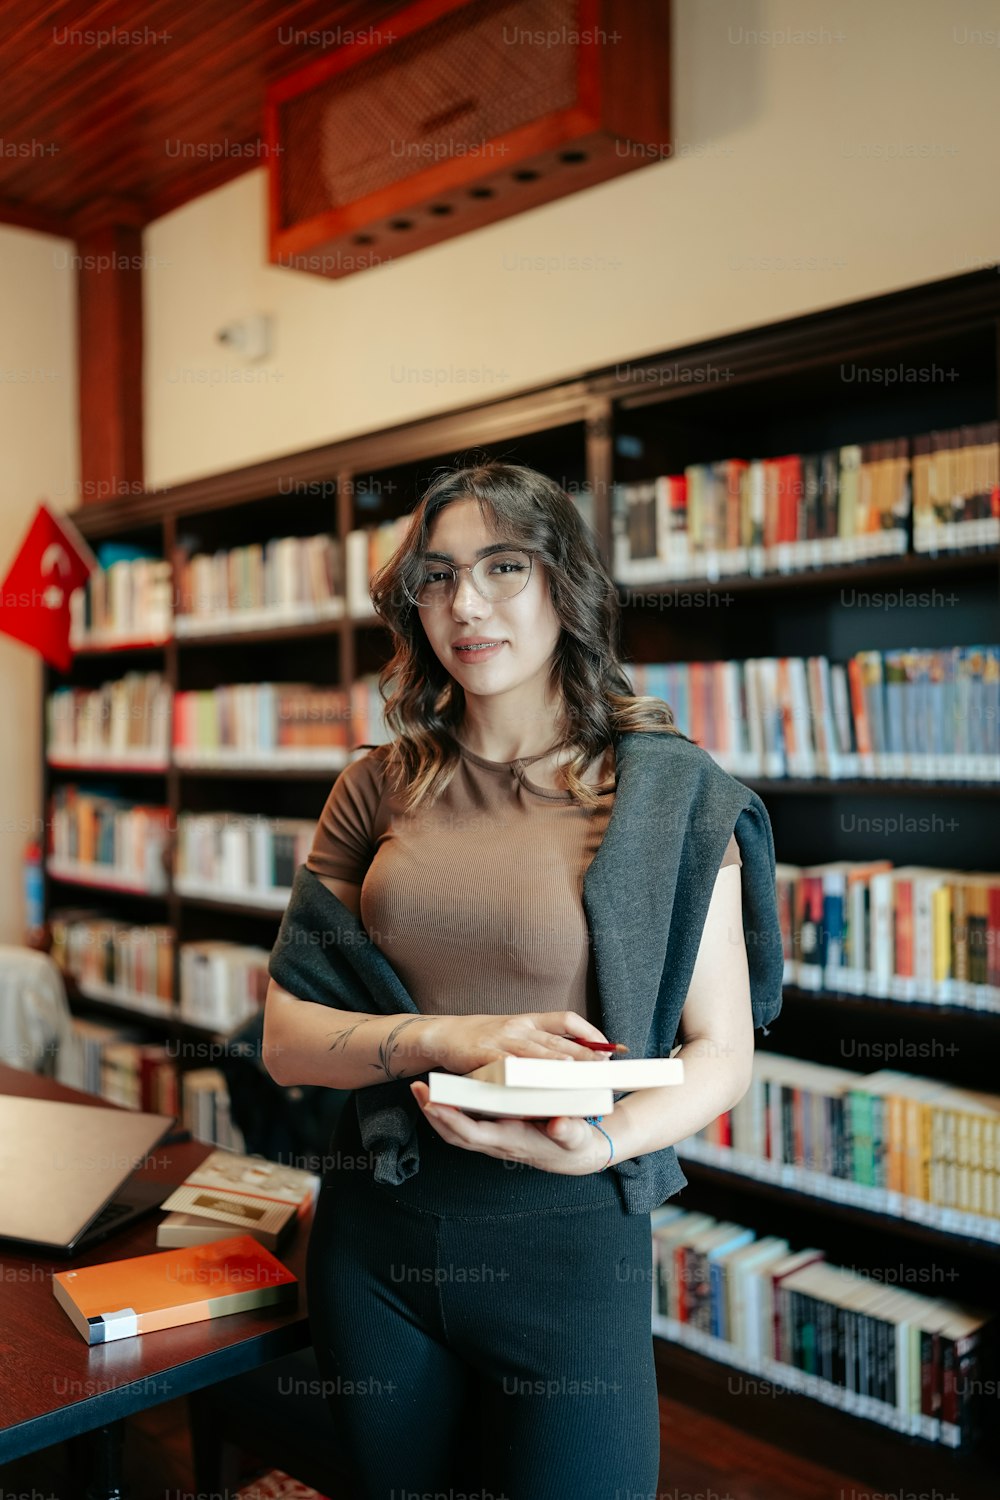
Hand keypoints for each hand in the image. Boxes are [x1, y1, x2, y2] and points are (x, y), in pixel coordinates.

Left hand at [408, 1080, 612, 1174]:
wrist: (578, 1154)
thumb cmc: (575, 1144)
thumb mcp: (576, 1137)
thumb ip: (567, 1131)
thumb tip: (558, 1124)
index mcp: (511, 1141)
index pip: (473, 1134)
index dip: (451, 1120)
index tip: (434, 1103)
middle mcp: (496, 1142)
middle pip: (454, 1134)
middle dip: (433, 1113)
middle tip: (417, 1088)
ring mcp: (493, 1138)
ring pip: (455, 1129)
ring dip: (436, 1111)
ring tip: (422, 1088)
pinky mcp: (495, 1131)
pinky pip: (465, 1123)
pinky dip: (450, 1110)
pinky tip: (445, 1092)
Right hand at [425, 1009, 614, 1075]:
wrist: (443, 1033)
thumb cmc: (482, 1037)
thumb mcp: (514, 1032)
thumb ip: (540, 1042)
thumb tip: (573, 1057)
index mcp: (529, 1020)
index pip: (566, 1019)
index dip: (590, 1032)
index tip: (612, 1047)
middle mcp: (519, 1027)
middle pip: (557, 1039)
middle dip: (583, 1053)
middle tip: (605, 1067)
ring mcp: (501, 1039)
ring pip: (534, 1052)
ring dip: (556, 1062)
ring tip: (576, 1073)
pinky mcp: (483, 1054)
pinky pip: (505, 1066)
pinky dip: (519, 1075)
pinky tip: (531, 1086)